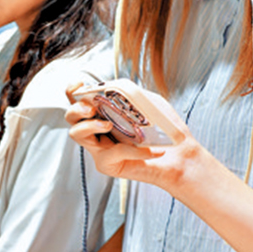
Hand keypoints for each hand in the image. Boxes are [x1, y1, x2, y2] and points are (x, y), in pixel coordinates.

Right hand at [63, 84, 198, 194]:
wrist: (181, 157)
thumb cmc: (166, 133)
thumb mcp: (150, 103)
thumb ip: (132, 94)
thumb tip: (116, 87)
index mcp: (105, 113)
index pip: (80, 100)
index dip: (73, 91)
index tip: (79, 86)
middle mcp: (98, 130)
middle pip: (71, 117)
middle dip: (76, 109)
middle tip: (90, 108)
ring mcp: (100, 148)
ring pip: (77, 134)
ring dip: (89, 126)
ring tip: (108, 125)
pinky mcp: (107, 164)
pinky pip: (113, 153)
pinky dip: (134, 150)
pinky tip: (152, 149)